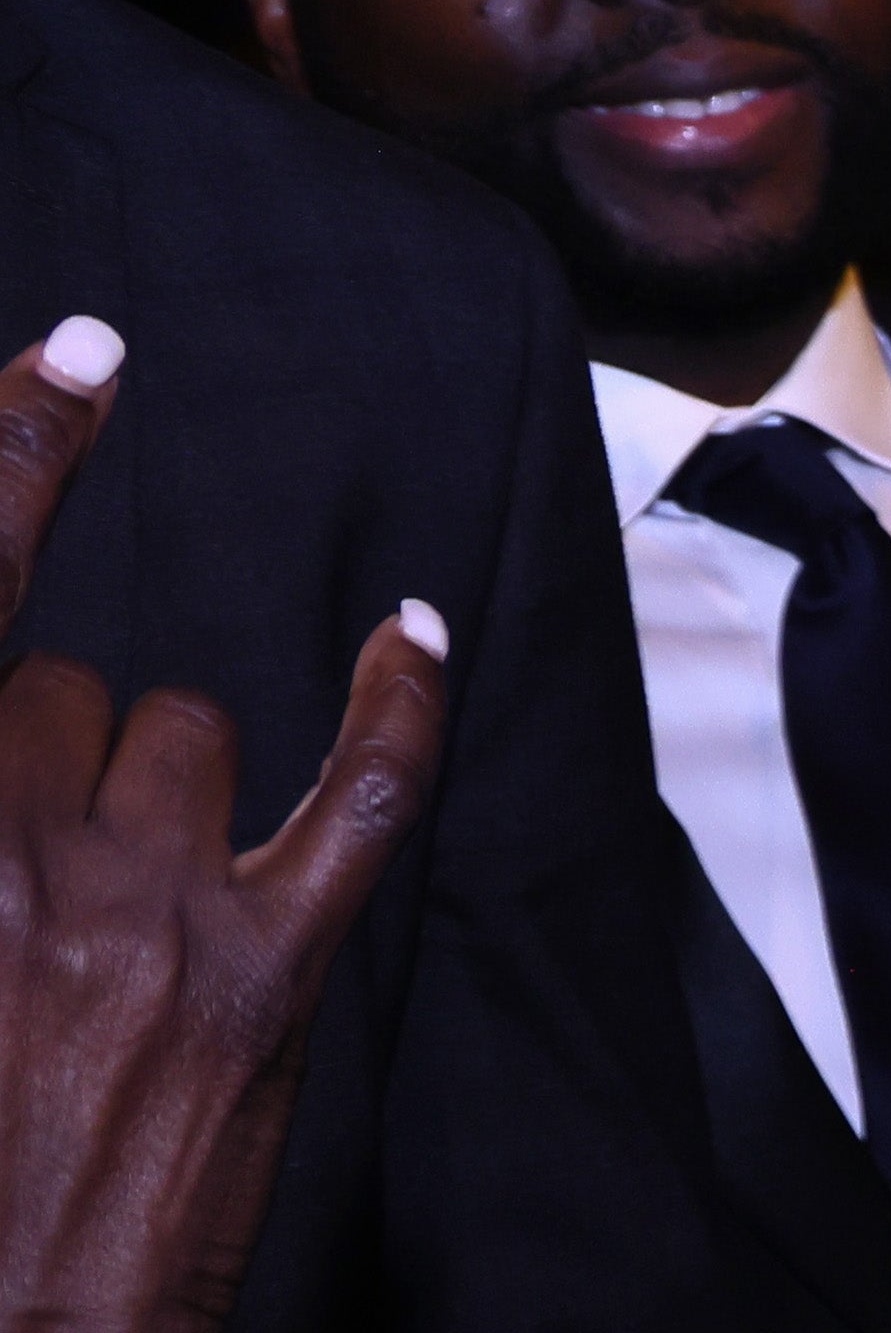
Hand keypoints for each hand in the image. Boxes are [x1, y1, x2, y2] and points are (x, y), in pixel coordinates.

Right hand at [0, 323, 451, 1332]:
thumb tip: (13, 764)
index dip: (9, 455)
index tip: (76, 354)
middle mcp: (5, 852)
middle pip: (61, 686)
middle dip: (51, 748)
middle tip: (32, 885)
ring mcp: (147, 913)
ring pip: (182, 727)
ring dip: (162, 782)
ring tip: (123, 907)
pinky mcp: (267, 978)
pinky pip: (367, 794)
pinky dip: (395, 707)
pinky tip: (409, 634)